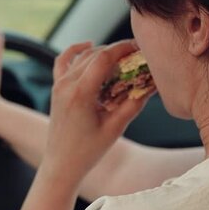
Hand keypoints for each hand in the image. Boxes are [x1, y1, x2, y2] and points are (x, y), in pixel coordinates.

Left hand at [42, 40, 154, 183]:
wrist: (61, 164)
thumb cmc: (88, 150)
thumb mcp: (115, 128)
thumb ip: (134, 104)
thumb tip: (151, 85)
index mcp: (80, 93)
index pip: (103, 58)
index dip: (123, 48)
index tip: (139, 47)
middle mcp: (66, 84)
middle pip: (95, 54)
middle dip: (117, 51)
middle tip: (136, 55)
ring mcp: (59, 84)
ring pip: (83, 56)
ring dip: (103, 53)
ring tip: (122, 59)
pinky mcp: (56, 87)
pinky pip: (63, 60)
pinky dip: (76, 50)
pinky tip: (88, 45)